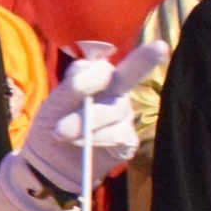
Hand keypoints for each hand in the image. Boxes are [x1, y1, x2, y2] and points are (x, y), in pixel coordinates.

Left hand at [18, 42, 167, 195]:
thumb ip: (73, 86)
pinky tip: (85, 144)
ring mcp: (124, 116)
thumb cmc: (53, 126)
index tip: (72, 87)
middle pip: (126, 76)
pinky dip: (98, 138)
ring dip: (87, 121)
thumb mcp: (54, 105)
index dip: (89, 76)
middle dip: (144, 61)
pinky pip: (119, 134)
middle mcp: (116, 93)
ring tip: (62, 133)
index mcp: (97, 79)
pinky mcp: (127, 140)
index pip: (101, 68)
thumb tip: (97, 69)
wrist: (49, 163)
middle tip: (160, 47)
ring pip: (115, 110)